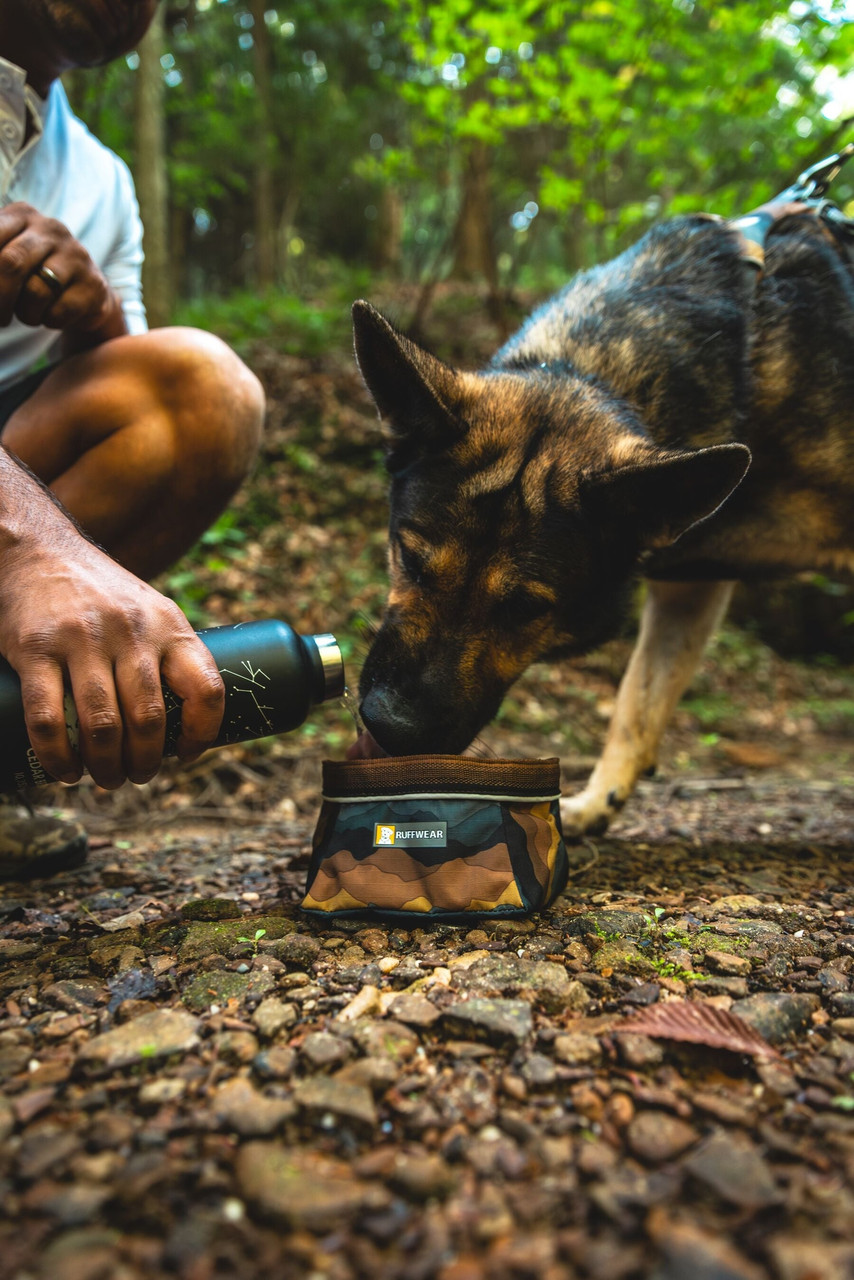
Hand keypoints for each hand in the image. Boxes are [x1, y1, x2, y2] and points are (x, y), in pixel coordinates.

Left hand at [0, 202, 121, 336]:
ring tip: (29, 312)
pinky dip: (49, 321)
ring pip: (35, 293)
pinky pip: (58, 313)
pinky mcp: (92, 286)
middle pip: (10, 264)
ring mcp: (75, 255)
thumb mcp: (6, 253)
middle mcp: (50, 228)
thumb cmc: (34, 274)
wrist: (87, 292)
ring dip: (25, 313)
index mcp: (21, 214)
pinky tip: (52, 314)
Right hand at [0, 456, 224, 788]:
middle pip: (149, 718)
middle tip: (137, 776)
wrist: (37, 549)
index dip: (204, 731)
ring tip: (106, 779)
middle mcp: (130, 631)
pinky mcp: (35, 648)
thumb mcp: (150, 609)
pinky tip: (65, 771)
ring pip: (102, 725)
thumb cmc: (102, 593)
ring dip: (106, 766)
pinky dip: (58, 757)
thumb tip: (190, 720)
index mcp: (168, 625)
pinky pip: (48, 718)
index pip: (206, 688)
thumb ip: (168, 653)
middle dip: (145, 762)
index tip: (188, 754)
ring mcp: (81, 639)